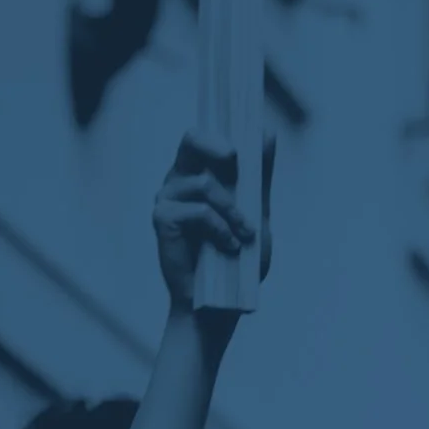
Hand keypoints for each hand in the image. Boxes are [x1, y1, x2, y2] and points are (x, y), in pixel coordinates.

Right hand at [152, 132, 276, 315]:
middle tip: (235, 158)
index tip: (246, 130)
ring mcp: (167, 198)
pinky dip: (220, 229)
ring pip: (204, 184)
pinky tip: (229, 245)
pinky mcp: (162, 219)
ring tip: (244, 235)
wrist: (222, 302)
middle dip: (218, 146)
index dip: (222, 127)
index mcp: (199, 174)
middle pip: (192, 140)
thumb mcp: (257, 212)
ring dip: (233, 211)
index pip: (204, 136)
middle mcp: (179, 180)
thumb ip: (259, 175)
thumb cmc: (238, 258)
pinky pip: (198, 211)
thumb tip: (266, 132)